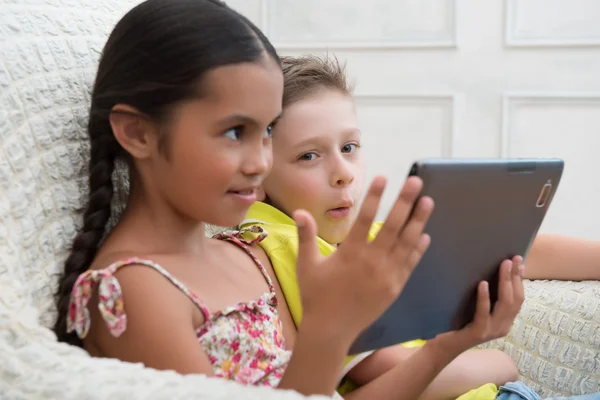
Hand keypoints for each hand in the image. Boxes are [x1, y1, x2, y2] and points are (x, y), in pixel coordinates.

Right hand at [293, 176, 433, 340]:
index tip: (384, 177)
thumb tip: (300, 211)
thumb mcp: (306, 265)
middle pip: (392, 225)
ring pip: (406, 242)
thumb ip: (305, 236)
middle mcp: (372, 261)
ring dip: (418, 221)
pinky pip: (409, 264)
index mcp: (350, 253)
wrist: (331, 330)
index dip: (376, 196)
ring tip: (428, 201)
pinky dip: (418, 249)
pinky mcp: (394, 288)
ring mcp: (386, 275)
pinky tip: (424, 235)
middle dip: (405, 201)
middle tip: (416, 181)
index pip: (366, 217)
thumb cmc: (316, 296)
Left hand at [432, 256, 524, 354]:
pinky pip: (483, 313)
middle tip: (512, 258)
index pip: (518, 298)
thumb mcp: (476, 308)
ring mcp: (491, 331)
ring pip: (504, 304)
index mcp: (505, 320)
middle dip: (515, 277)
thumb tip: (494, 271)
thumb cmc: (458, 323)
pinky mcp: (478, 333)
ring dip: (505, 282)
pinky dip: (484, 297)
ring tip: (503, 265)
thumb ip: (487, 296)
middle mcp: (502, 326)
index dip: (519, 279)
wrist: (442, 345)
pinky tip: (483, 284)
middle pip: (514, 299)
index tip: (519, 261)